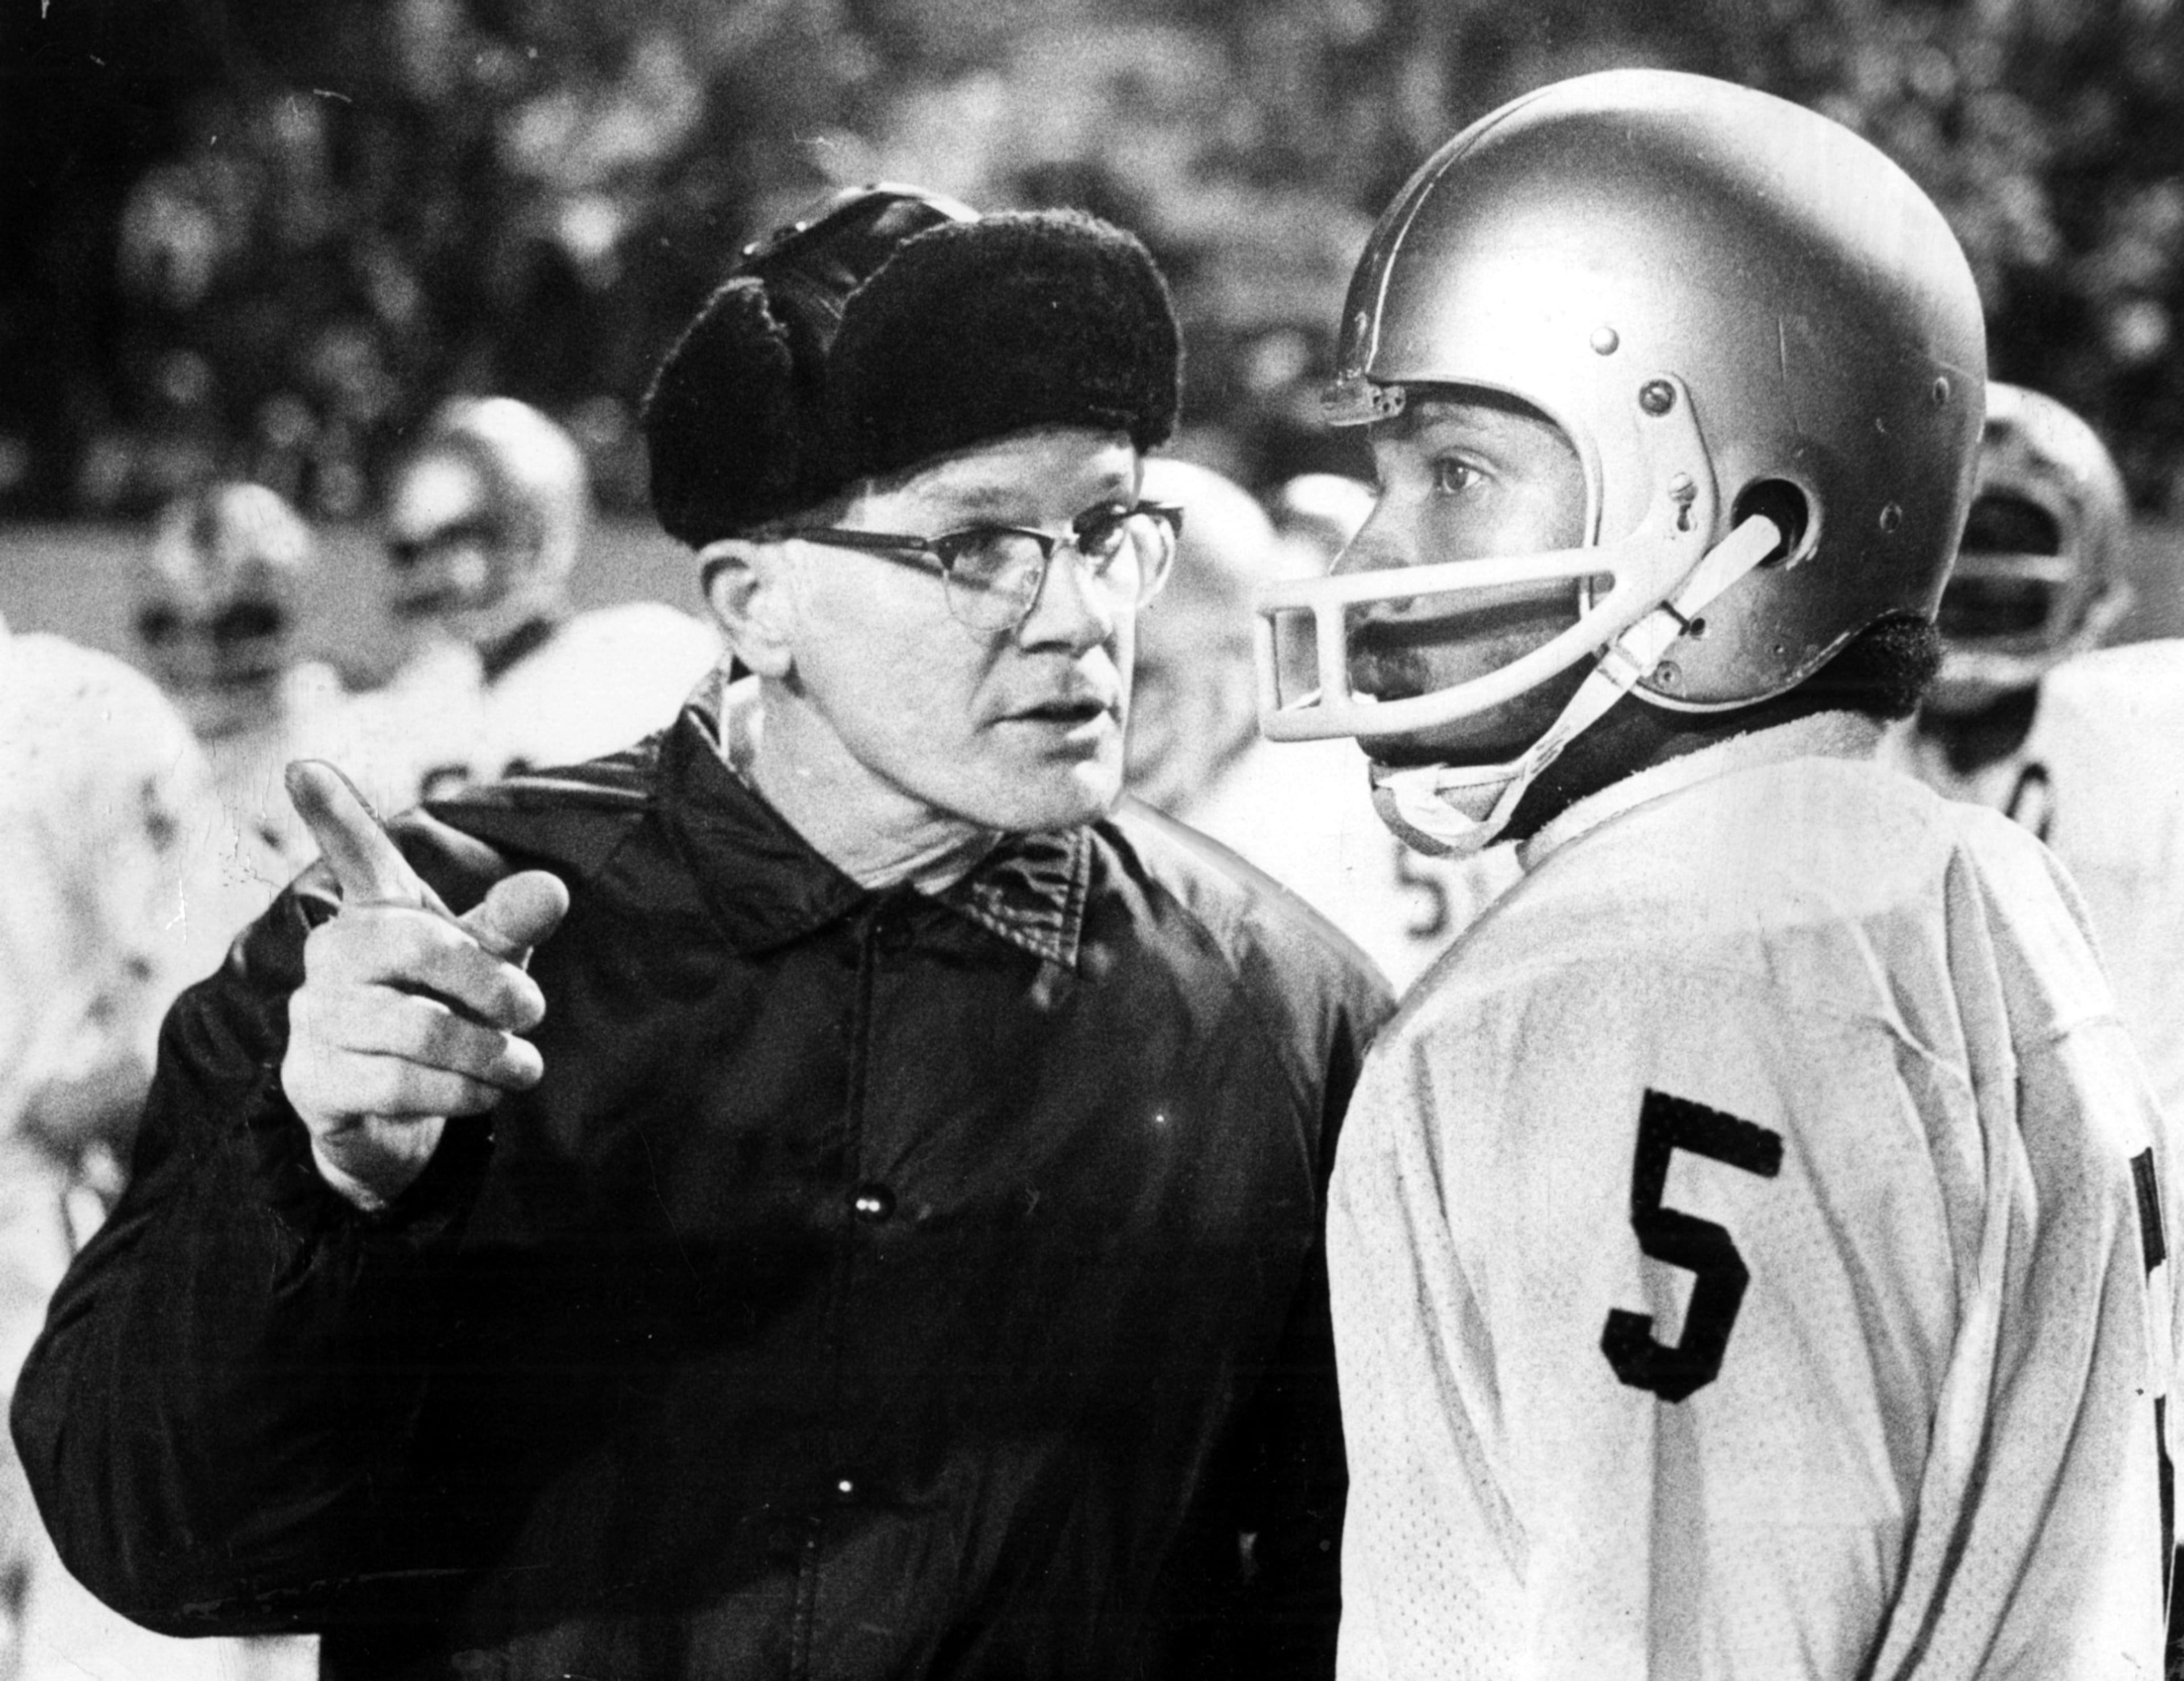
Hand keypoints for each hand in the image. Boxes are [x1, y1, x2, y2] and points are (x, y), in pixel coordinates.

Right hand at [279, 761, 568, 1209]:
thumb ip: (511, 925)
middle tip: (532, 1011)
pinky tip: (484, 1094)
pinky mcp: (312, 1081)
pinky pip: (398, 1083)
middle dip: (491, 983)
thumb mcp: (488, 965)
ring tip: (522, 1066)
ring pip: (416, 1028)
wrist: (399, 1111)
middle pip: (418, 945)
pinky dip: (461, 1093)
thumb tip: (552, 888)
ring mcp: (312, 1017)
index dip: (334, 813)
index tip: (303, 766)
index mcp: (377, 913)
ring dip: (489, 1053)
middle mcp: (332, 954)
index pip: (358, 857)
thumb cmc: (446, 1013)